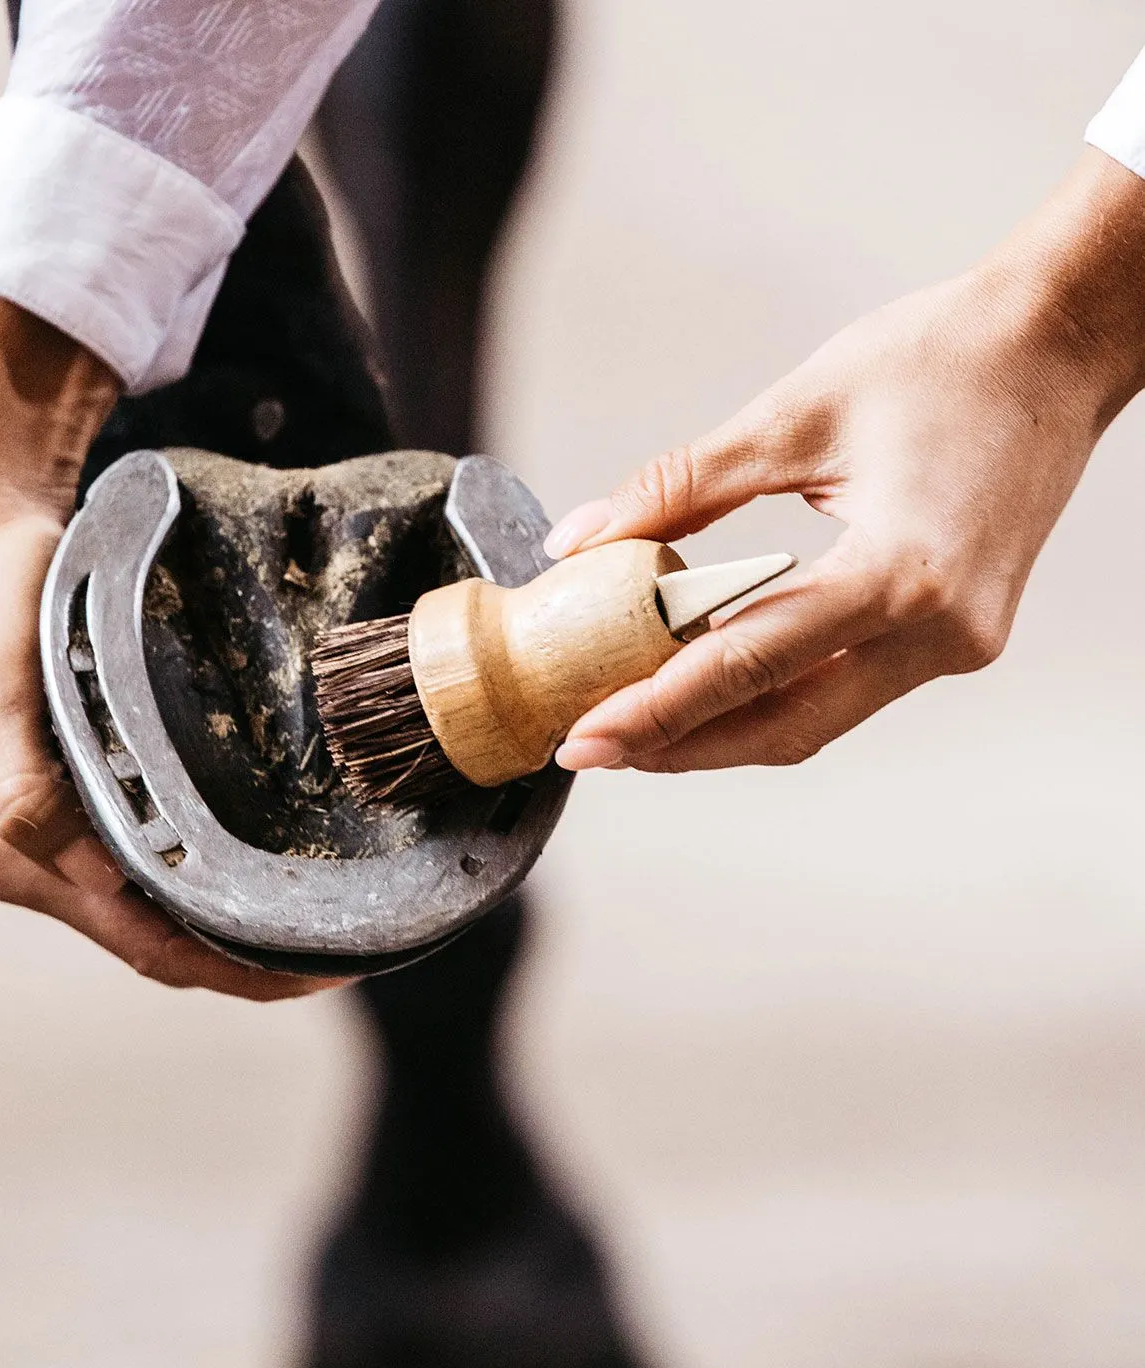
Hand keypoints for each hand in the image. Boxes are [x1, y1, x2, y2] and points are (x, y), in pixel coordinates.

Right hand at [0, 285, 333, 998]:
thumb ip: (24, 788)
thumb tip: (89, 870)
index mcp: (11, 856)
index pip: (144, 946)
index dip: (233, 971)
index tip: (320, 968)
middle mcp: (34, 862)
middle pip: (160, 942)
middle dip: (249, 958)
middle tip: (347, 948)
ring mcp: (57, 833)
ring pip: (160, 909)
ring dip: (234, 924)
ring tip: (321, 917)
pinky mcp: (79, 794)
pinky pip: (154, 860)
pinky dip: (211, 875)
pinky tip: (264, 859)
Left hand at [547, 148, 1144, 774]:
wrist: (1060, 344)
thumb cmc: (944, 360)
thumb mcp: (792, 415)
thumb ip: (678, 485)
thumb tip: (582, 538)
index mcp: (901, 572)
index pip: (750, 665)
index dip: (658, 709)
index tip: (587, 737)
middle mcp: (940, 629)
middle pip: (787, 726)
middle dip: (682, 746)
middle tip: (595, 748)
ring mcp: (958, 642)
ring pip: (818, 719)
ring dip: (725, 729)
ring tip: (638, 724)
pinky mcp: (958, 636)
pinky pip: (850, 688)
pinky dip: (775, 694)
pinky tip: (712, 684)